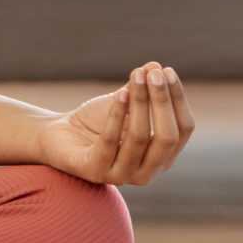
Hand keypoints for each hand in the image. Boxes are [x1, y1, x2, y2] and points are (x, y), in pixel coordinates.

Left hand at [39, 62, 192, 186]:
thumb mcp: (125, 102)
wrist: (58, 135)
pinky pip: (111, 141)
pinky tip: (120, 93)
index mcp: (162, 158)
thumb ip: (143, 88)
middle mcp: (147, 173)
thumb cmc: (97, 121)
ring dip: (140, 102)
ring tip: (135, 75)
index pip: (183, 130)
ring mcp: (121, 176)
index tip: (167, 71)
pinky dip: (117, 114)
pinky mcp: (95, 173)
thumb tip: (156, 66)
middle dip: (162, 102)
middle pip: (166, 137)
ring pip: (139, 138)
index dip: (178, 100)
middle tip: (153, 73)